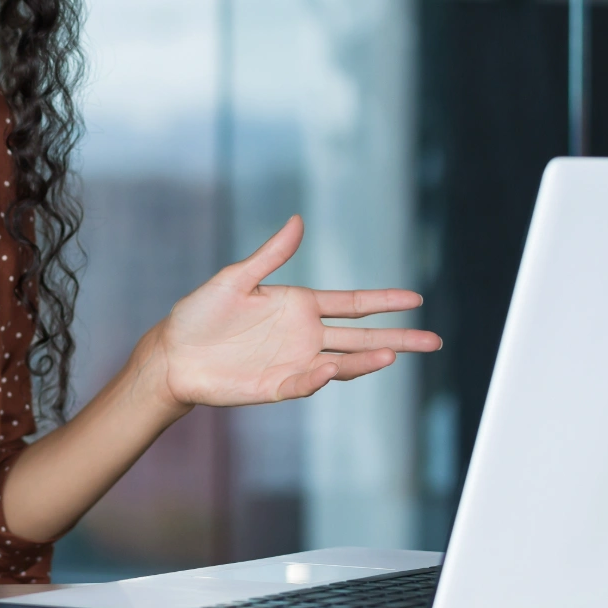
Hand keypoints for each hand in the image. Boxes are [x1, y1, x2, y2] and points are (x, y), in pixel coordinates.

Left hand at [149, 215, 439, 407]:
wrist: (173, 353)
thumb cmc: (201, 314)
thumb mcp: (236, 278)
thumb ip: (271, 255)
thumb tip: (298, 221)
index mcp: (299, 306)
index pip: (352, 305)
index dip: (383, 301)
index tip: (416, 299)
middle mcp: (304, 336)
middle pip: (361, 338)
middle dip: (398, 338)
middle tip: (433, 340)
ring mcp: (293, 362)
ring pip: (342, 363)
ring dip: (367, 360)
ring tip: (394, 353)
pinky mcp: (275, 385)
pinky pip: (303, 382)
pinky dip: (318, 377)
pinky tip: (330, 368)